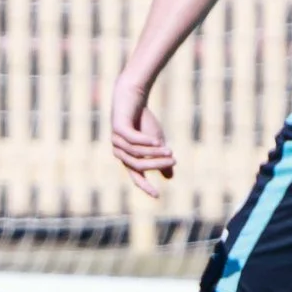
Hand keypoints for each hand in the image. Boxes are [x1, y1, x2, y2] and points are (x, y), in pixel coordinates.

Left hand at [110, 73, 174, 197]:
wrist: (132, 96)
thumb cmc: (143, 120)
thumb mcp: (157, 142)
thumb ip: (161, 159)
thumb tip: (169, 177)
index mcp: (127, 158)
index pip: (136, 176)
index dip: (145, 186)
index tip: (157, 196)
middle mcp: (119, 152)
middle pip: (139, 165)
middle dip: (158, 164)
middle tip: (174, 160)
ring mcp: (117, 141)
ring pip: (138, 153)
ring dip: (155, 152)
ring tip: (170, 150)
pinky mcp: (118, 128)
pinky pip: (133, 140)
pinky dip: (147, 142)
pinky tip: (158, 141)